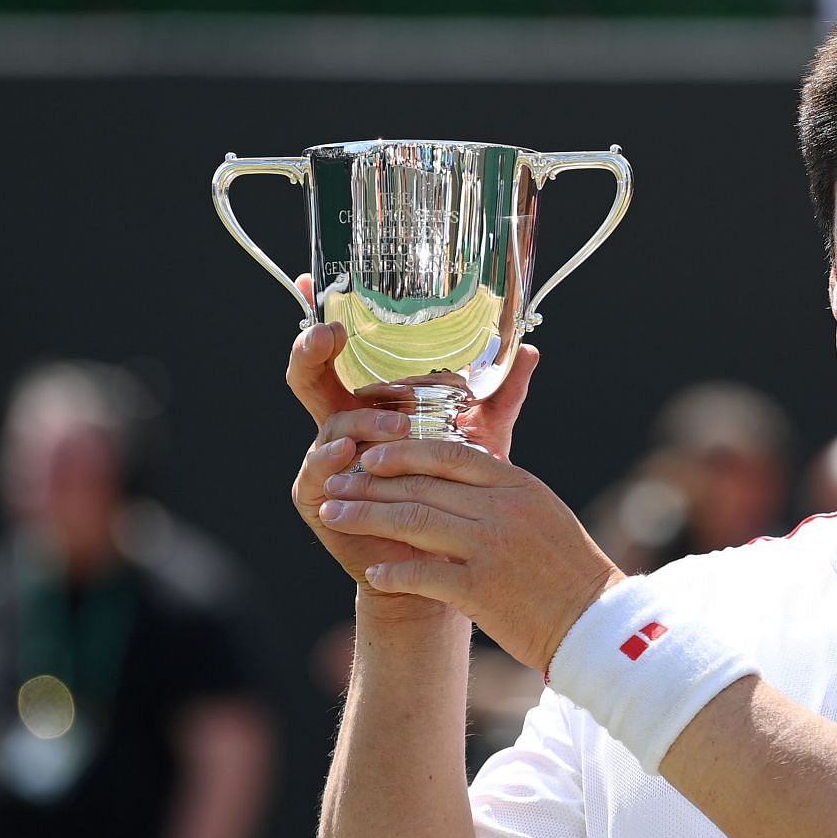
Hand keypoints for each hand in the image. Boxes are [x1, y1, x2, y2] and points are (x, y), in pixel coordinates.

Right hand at [285, 273, 540, 597]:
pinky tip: (345, 456)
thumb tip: (529, 349)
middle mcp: (341, 425)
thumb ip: (500, 393)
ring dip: (360, 423)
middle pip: (310, 376)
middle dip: (314, 349)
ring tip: (395, 426)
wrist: (445, 557)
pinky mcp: (319, 498)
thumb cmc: (458, 491)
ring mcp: (325, 460)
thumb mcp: (482, 435)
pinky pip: (315, 473)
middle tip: (330, 332)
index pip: (339, 354)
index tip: (307, 280)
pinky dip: (329, 462)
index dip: (320, 318)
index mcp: (371, 403)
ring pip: (328, 426)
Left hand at [315, 437, 622, 671]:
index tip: (371, 456)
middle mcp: (502, 510)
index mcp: (518, 486)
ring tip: (333, 515)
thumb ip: (502, 493)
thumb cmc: (571, 571)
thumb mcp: (544, 514)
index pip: (450, 454)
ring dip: (366, 517)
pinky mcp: (482, 590)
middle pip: (422, 485)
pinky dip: (394, 574)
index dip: (404, 451)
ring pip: (413, 521)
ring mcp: (491, 548)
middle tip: (335, 484)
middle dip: (370, 484)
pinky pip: (424, 575)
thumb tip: (459, 474)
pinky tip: (373, 575)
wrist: (597, 623)